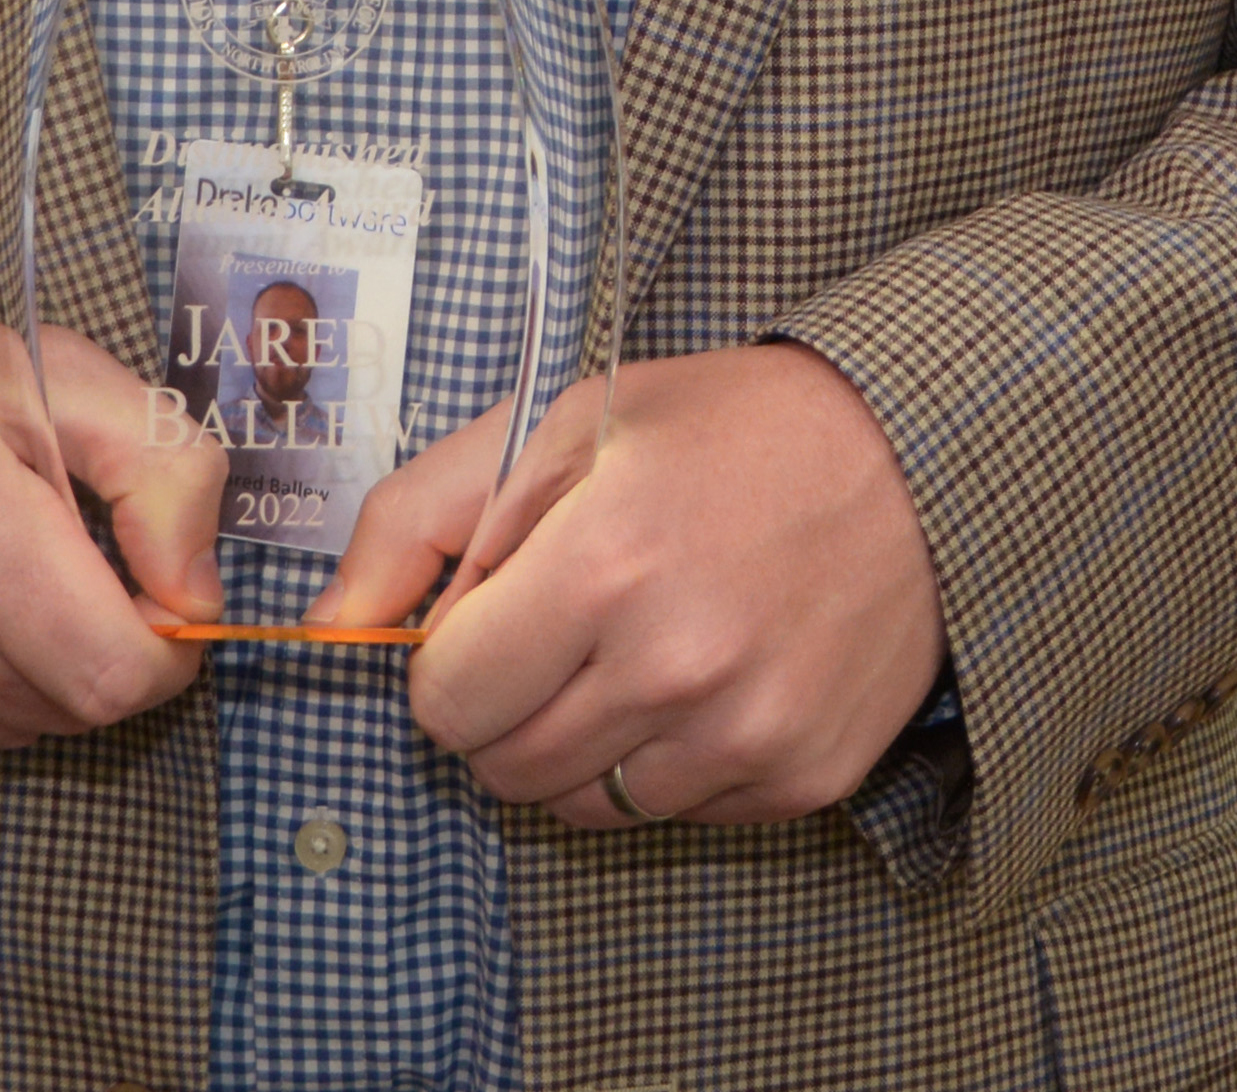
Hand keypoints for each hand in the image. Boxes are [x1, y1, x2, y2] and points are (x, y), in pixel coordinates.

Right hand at [0, 278, 224, 773]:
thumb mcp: (44, 365)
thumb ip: (158, 464)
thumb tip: (197, 592)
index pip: (112, 672)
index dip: (164, 651)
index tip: (159, 603)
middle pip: (63, 709)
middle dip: (93, 648)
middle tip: (64, 568)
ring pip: (1, 734)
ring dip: (23, 673)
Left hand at [312, 344, 943, 825]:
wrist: (911, 459)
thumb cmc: (718, 430)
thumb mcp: (558, 423)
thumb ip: (421, 518)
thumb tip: (325, 623)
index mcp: (604, 564)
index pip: (446, 699)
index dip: (449, 658)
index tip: (488, 616)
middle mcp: (676, 666)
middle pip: (505, 767)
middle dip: (504, 704)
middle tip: (559, 627)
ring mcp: (746, 734)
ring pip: (586, 806)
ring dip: (584, 739)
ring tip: (641, 641)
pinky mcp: (800, 780)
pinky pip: (677, 814)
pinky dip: (668, 760)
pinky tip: (712, 671)